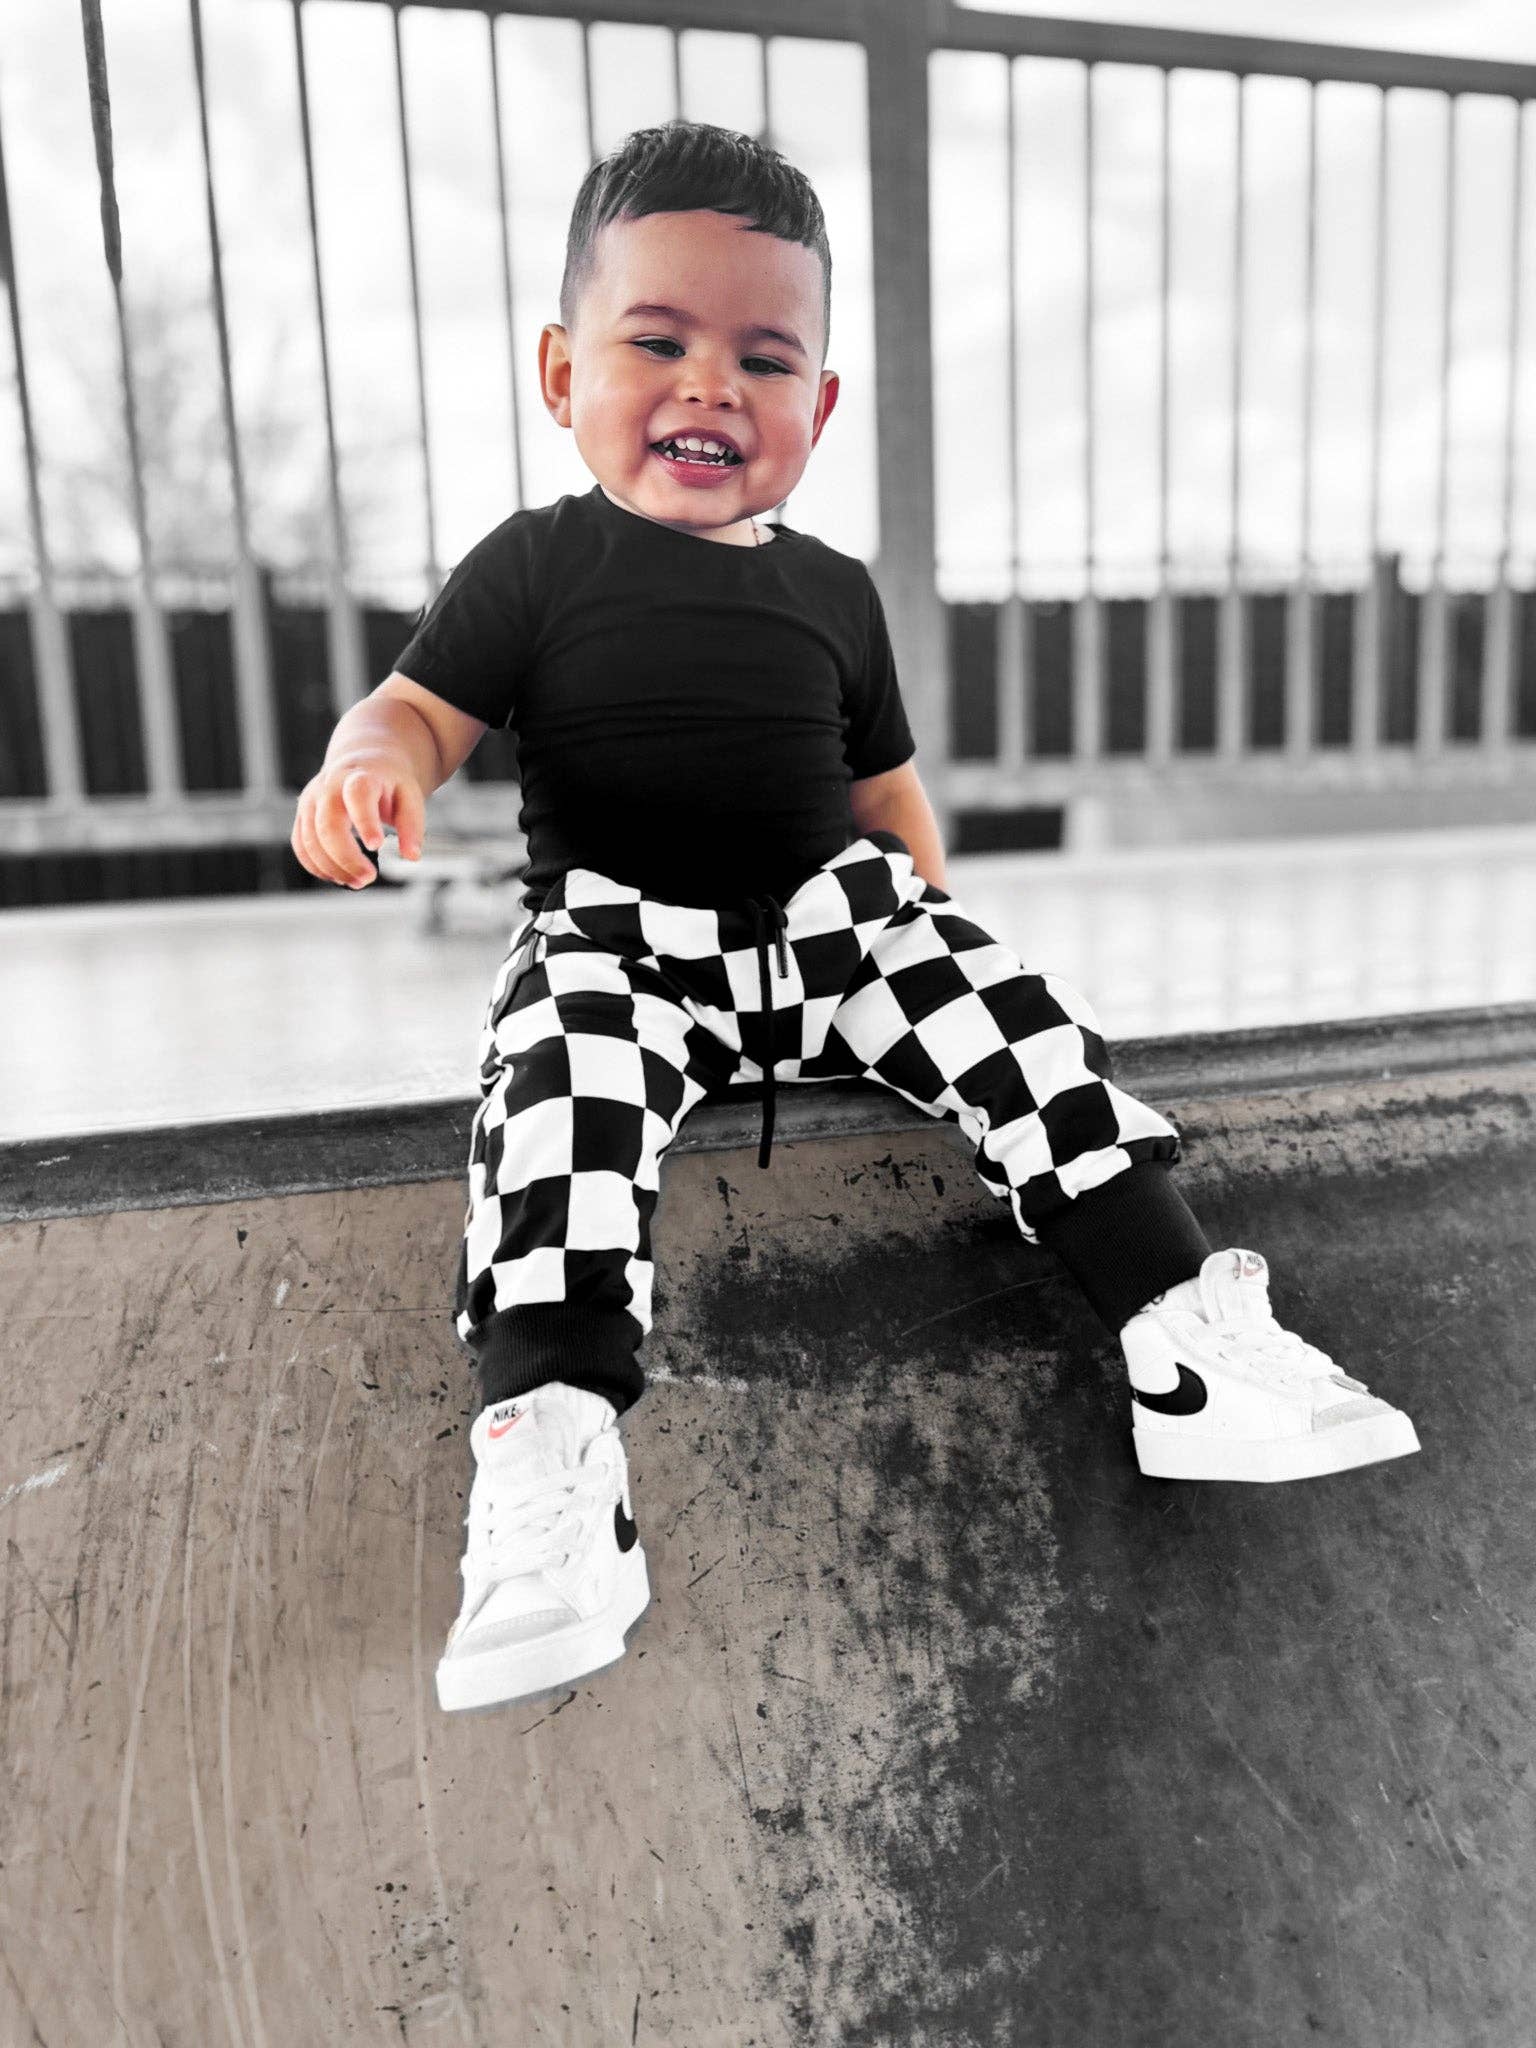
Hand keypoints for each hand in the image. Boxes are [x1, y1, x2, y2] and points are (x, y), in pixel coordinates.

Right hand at [291, 751, 425, 888]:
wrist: (362, 762)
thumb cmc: (387, 783)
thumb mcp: (409, 796)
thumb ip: (412, 824)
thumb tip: (411, 855)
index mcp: (360, 776)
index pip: (357, 794)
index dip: (364, 820)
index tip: (377, 845)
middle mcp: (329, 786)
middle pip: (327, 824)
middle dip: (346, 857)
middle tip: (369, 877)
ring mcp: (311, 800)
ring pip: (310, 839)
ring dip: (332, 867)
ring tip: (358, 882)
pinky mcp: (303, 815)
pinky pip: (301, 845)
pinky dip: (317, 866)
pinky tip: (338, 877)